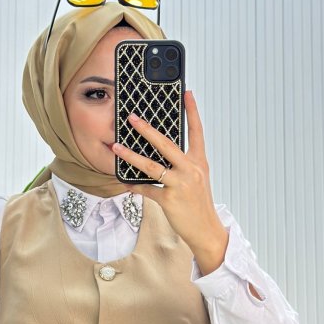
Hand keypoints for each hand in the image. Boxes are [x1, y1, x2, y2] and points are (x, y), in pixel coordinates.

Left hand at [111, 89, 228, 274]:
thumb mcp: (197, 180)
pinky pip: (147, 190)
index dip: (192, 112)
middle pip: (166, 144)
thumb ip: (182, 165)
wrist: (206, 230)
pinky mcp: (170, 200)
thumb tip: (160, 154)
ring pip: (151, 166)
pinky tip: (124, 182)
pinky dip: (134, 186)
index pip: (197, 132)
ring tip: (117, 147)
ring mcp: (180, 184)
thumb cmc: (199, 204)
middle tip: (132, 118)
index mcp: (199, 162)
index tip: (187, 93)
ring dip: (131, 156)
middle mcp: (191, 170)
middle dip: (147, 130)